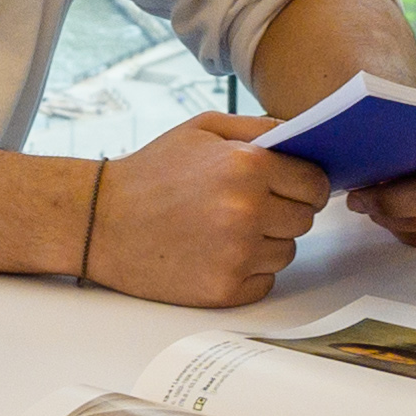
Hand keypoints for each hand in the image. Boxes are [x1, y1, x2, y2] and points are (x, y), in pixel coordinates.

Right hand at [83, 114, 337, 305]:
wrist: (100, 221)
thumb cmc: (150, 173)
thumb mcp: (202, 128)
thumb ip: (259, 126)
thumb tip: (304, 137)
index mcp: (247, 166)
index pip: (314, 182)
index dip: (306, 183)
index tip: (290, 186)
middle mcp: (247, 212)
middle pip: (304, 219)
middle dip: (284, 211)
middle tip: (247, 205)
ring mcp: (236, 255)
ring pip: (287, 252)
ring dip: (267, 242)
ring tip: (224, 228)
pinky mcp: (224, 289)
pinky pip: (266, 281)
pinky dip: (249, 270)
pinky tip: (217, 252)